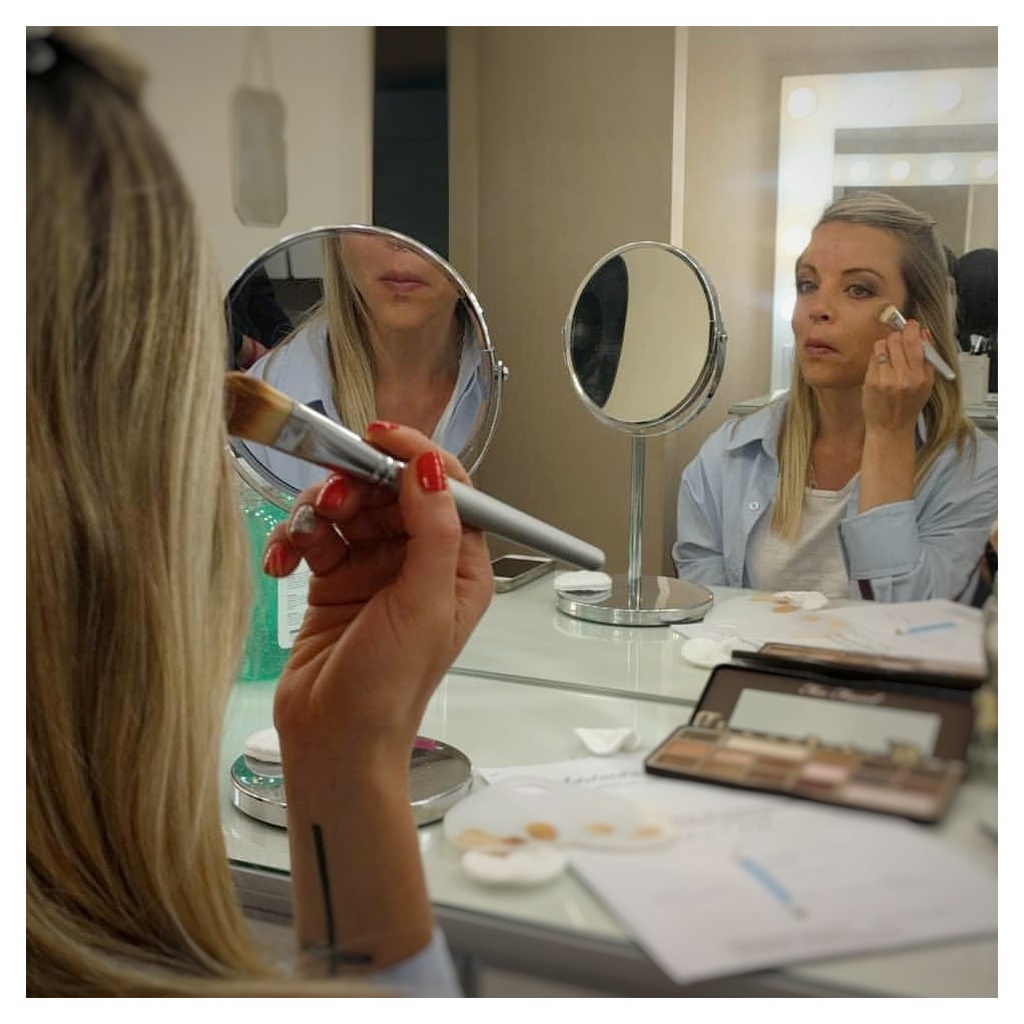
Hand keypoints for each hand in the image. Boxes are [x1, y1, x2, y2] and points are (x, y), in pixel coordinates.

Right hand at [259, 424, 492, 970]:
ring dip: (319, 512)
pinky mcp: (333, 578)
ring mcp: (374, 568)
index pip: (447, 489)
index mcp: (458, 565)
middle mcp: (419, 561)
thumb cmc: (389, 684)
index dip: (417, 456)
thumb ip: (431, 530)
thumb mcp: (422, 604)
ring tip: (302, 537)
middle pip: (390, 490)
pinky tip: (281, 563)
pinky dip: (295, 539)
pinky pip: (315, 535)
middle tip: (329, 497)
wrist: (332, 742)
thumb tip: (431, 465)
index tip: (379, 437)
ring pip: (348, 507)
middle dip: (357, 486)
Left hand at [862, 317, 933, 434]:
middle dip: (898, 337)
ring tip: (889, 356)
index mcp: (920, 376)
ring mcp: (885, 379)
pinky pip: (872, 357)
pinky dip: (876, 357)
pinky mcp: (871, 381)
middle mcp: (903, 377)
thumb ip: (927, 358)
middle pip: (897, 340)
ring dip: (885, 345)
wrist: (891, 427)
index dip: (911, 329)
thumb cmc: (908, 405)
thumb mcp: (926, 383)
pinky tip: (881, 366)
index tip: (910, 325)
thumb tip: (924, 334)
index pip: (915, 342)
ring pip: (882, 345)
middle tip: (898, 342)